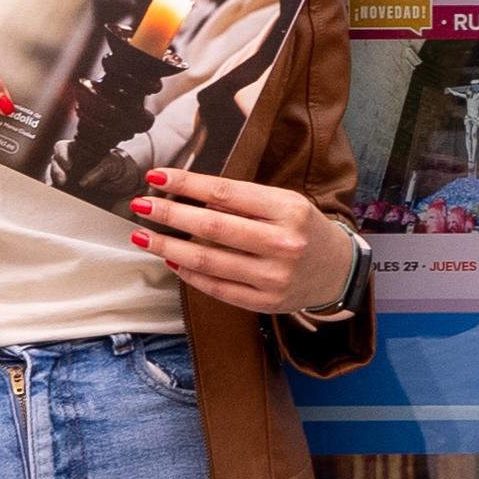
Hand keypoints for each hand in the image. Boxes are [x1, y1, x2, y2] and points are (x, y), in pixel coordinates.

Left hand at [133, 165, 357, 320]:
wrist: (337, 270)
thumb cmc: (303, 230)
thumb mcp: (284, 204)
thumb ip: (243, 202)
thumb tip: (189, 198)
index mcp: (288, 210)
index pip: (227, 194)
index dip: (187, 184)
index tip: (156, 177)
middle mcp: (283, 244)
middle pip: (212, 227)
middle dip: (170, 214)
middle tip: (141, 205)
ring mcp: (274, 277)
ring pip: (208, 260)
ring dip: (168, 246)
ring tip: (143, 236)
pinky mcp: (265, 302)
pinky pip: (216, 287)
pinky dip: (189, 274)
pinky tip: (172, 260)